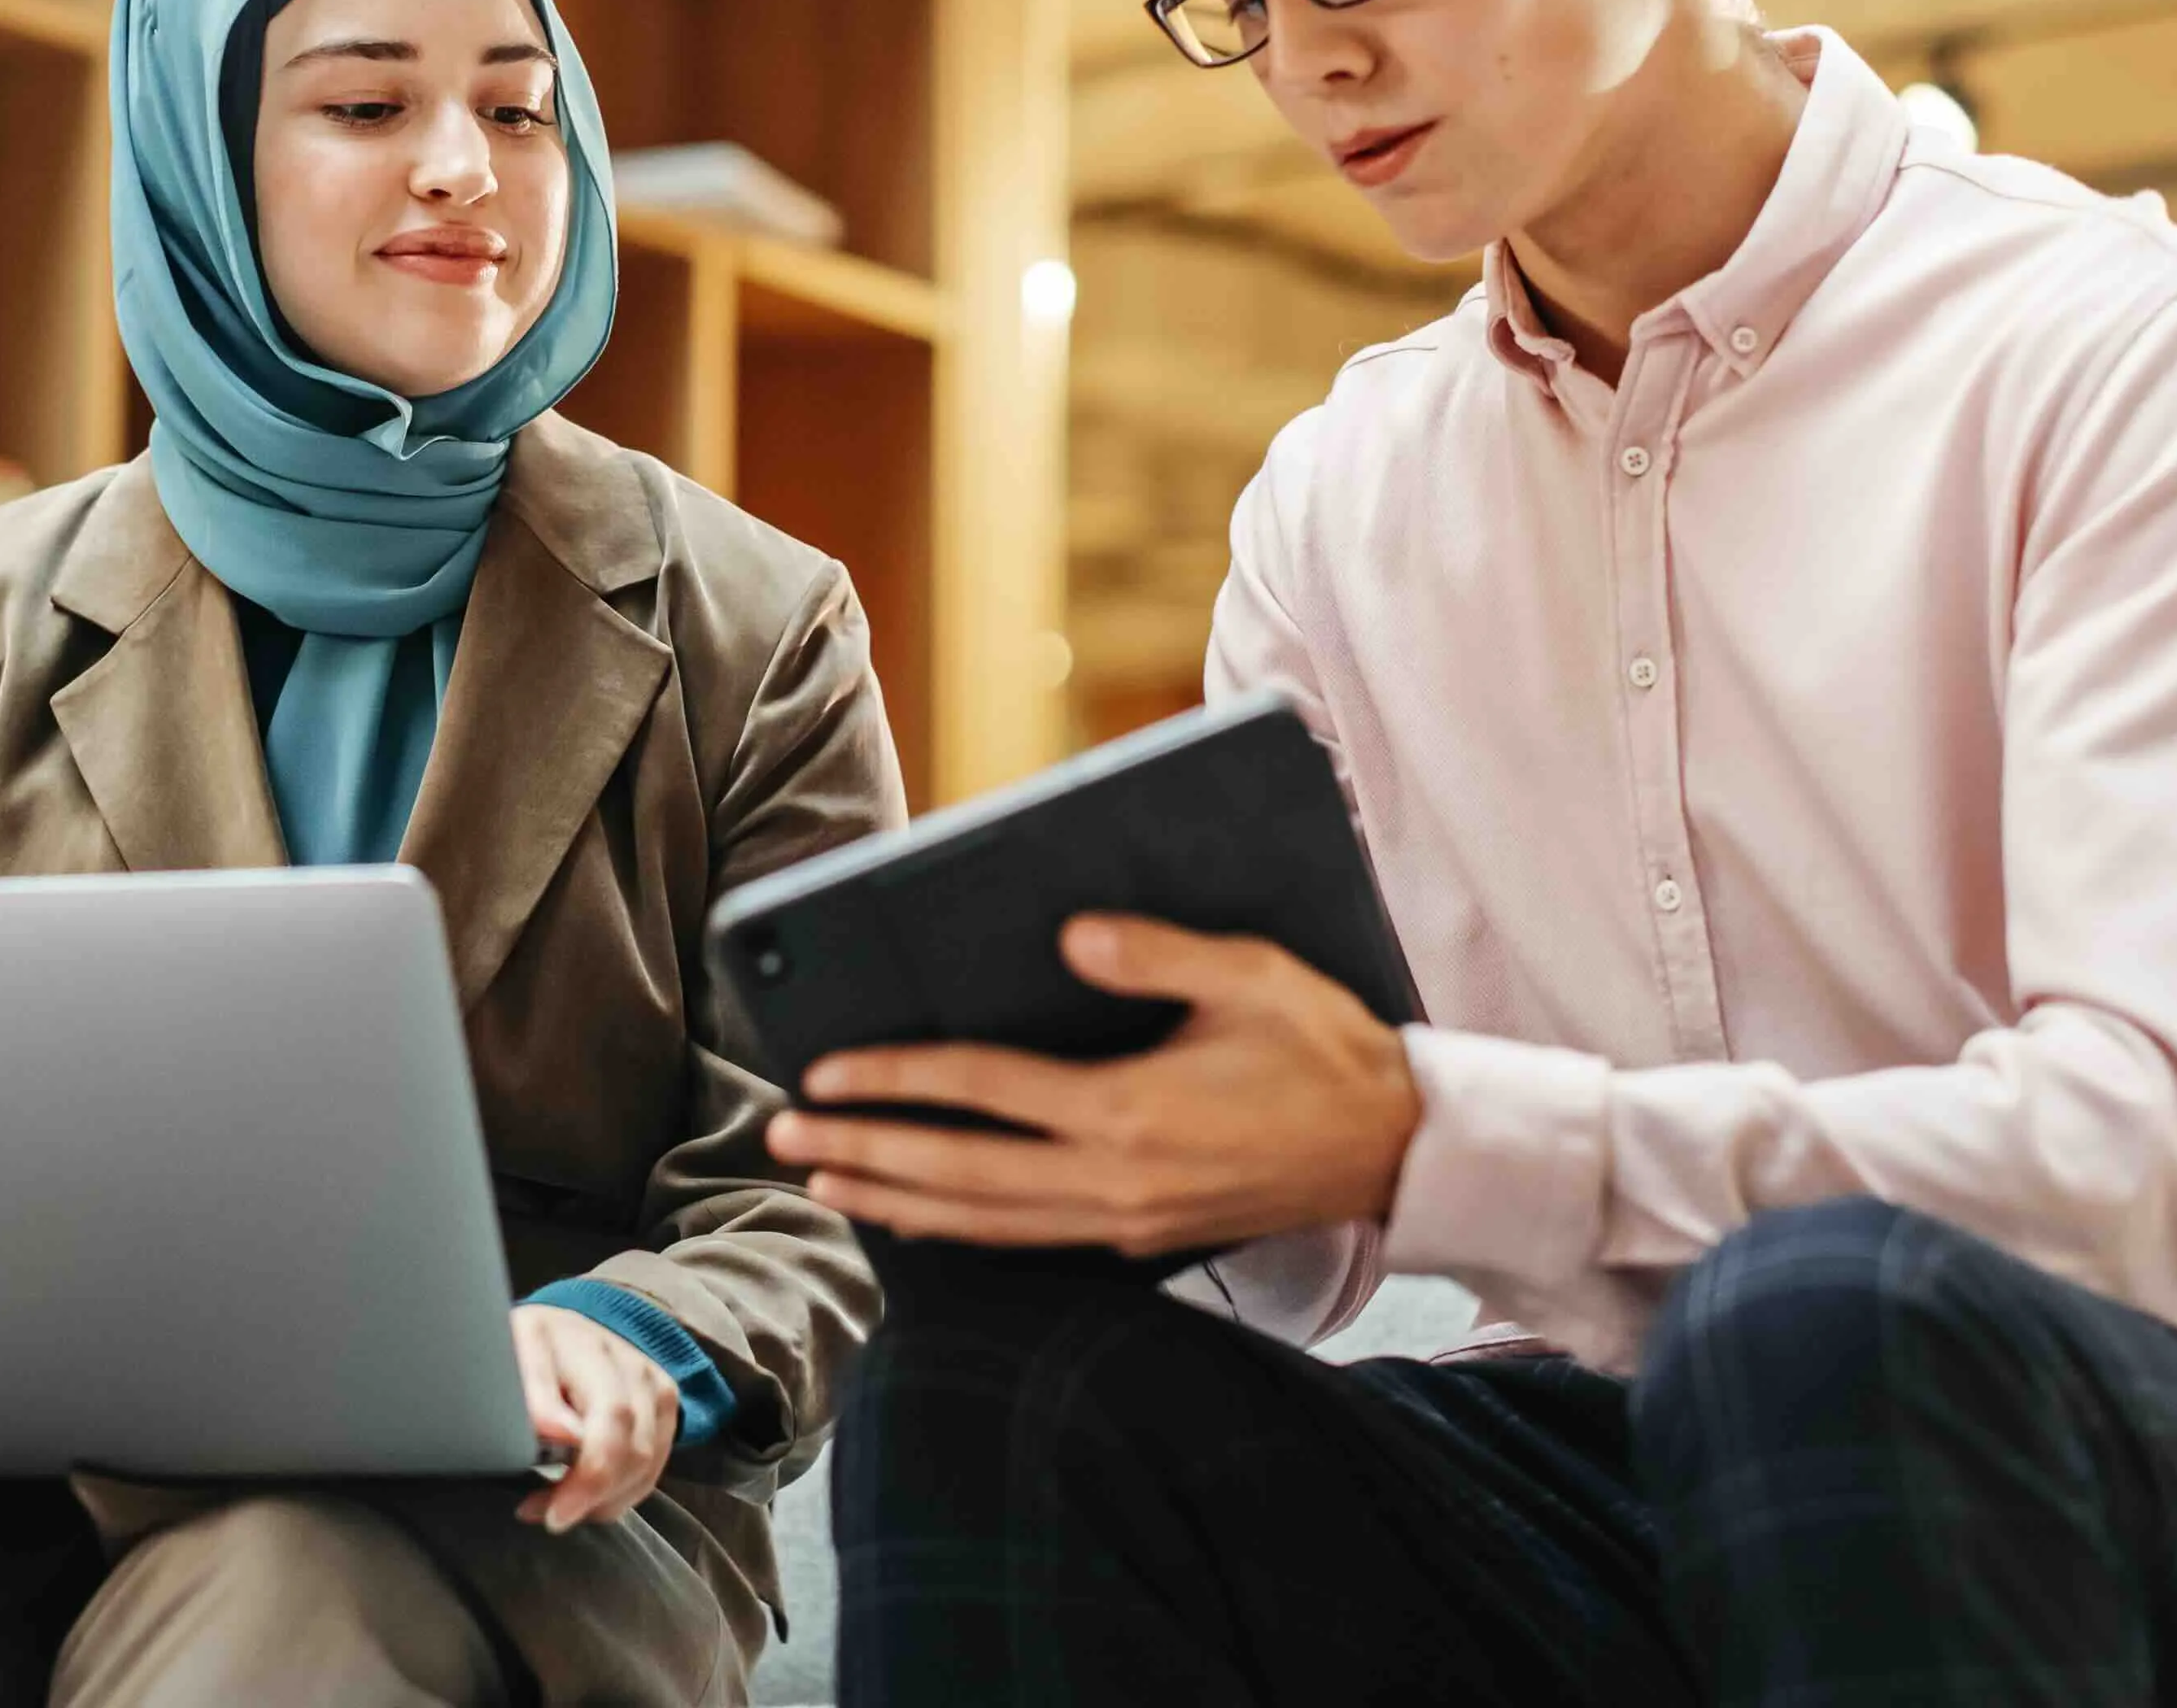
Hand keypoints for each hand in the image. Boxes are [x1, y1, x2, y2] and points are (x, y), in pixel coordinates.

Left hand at [510, 1303, 677, 1532]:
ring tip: (558, 1507)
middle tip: (550, 1518)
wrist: (555, 1330)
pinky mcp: (663, 1402)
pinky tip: (584, 1497)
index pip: (612, 1416)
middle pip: (634, 1446)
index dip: (590, 1475)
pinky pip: (652, 1466)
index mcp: (579, 1343)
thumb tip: (560, 1435)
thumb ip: (533, 1395)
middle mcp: (626, 1358)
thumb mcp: (507, 1363)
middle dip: (593, 1496)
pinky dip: (619, 1494)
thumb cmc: (522, 1353)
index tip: (552, 1515)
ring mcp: (651, 1380)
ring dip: (604, 1501)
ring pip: (647, 1462)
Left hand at [765, 913, 1422, 1258]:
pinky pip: (1024, 1240)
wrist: (1395, 1147)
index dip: (896, 1078)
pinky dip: (957, 1231)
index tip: (823, 1071)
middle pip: (958, 1172)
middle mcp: (1116, 1178)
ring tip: (821, 1179)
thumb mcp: (1252, 974)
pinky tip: (912, 1216)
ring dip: (893, 1200)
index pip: (982, 1092)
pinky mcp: (1139, 1237)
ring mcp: (1124, 1219)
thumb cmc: (1323, 1047)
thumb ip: (1157, 954)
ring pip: (981, 1222)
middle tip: (781, 1138)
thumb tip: (1070, 936)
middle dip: (863, 1152)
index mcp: (1132, 1109)